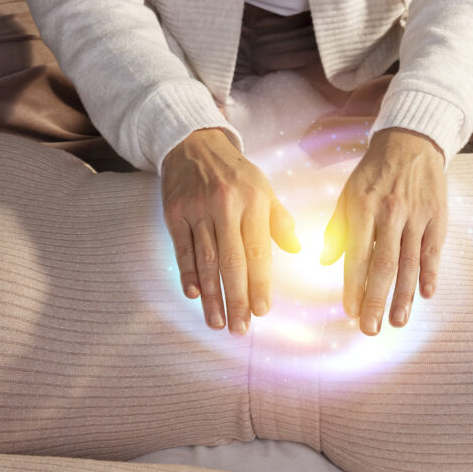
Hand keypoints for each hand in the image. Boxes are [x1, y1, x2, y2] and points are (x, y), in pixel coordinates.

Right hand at [161, 128, 300, 334]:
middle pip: (232, 261)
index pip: (258, 251)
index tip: (262, 311)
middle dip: (237, 299)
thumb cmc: (234, 173)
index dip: (260, 283)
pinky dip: (188, 274)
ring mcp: (197, 210)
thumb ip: (280, 221)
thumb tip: (298, 250)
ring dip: (212, 296)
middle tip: (240, 329)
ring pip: (206, 261)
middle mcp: (225, 206)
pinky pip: (182, 249)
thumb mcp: (264, 188)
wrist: (192, 143)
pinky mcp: (174, 212)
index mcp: (253, 202)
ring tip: (217, 322)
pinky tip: (194, 296)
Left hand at [319, 127, 446, 335]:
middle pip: (384, 265)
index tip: (349, 312)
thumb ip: (337, 230)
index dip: (353, 286)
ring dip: (404, 296)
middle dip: (376, 300)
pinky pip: (433, 250)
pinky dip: (431, 274)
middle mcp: (390, 213)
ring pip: (410, 262)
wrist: (411, 143)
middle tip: (370, 328)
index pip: (356, 255)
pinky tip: (426, 295)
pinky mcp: (437, 216)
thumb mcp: (348, 196)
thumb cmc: (373, 175)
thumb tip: (323, 263)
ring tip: (397, 321)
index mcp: (363, 209)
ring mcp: (416, 216)